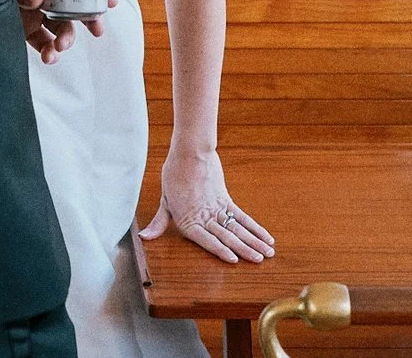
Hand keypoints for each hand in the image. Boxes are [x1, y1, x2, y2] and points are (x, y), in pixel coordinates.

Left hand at [11, 0, 114, 63]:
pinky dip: (48, 51)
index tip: (109, 2)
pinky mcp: (25, 28)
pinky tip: (49, 56)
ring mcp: (35, 10)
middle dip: (88, 18)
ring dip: (66, 38)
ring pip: (60, 26)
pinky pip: (42, 42)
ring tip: (60, 46)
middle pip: (75, 4)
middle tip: (96, 29)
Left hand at [142, 149, 273, 262]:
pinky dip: (255, 227)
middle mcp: (205, 216)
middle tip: (260, 261)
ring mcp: (217, 208)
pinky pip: (242, 216)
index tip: (234, 260)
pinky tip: (265, 236)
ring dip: (254, 241)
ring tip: (267, 253)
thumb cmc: (173, 175)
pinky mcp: (226, 199)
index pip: (206, 239)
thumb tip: (144, 237)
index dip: (220, 250)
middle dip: (245, 250)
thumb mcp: (164, 200)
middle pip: (227, 236)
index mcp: (188, 220)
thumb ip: (159, 222)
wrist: (189, 151)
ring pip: (238, 228)